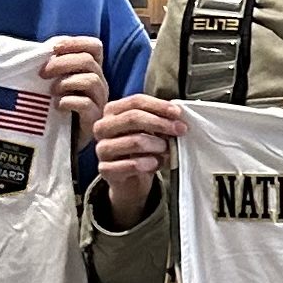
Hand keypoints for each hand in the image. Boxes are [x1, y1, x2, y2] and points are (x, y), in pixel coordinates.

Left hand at [39, 36, 109, 128]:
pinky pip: (86, 104)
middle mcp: (99, 84)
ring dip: (66, 82)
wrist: (59, 141)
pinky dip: (69, 101)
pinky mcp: (94, 120)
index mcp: (90, 71)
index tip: (53, 48)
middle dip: (63, 62)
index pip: (94, 47)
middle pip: (89, 61)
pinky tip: (57, 105)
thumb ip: (52, 65)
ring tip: (51, 91)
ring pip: (91, 80)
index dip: (76, 42)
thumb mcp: (53, 82)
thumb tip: (40, 47)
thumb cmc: (54, 108)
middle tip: (42, 73)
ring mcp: (99, 102)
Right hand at [94, 93, 185, 226]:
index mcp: (112, 111)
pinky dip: (149, 164)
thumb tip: (177, 115)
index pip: (135, 101)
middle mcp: (103, 127)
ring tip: (167, 150)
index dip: (158, 106)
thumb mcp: (150, 131)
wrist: (131, 180)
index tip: (178, 113)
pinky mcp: (105, 169)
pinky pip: (132, 164)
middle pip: (133, 118)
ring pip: (135, 141)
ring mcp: (102, 148)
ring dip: (158, 145)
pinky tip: (156, 163)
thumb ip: (160, 120)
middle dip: (161, 123)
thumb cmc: (142, 151)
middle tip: (180, 130)